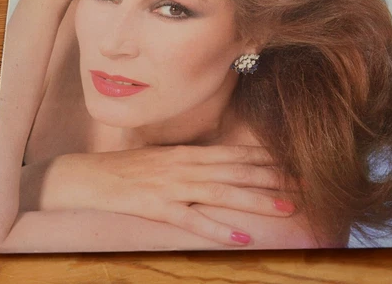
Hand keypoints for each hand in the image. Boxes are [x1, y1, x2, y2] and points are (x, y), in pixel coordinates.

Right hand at [28, 145, 296, 245]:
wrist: (86, 177)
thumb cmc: (126, 169)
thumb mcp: (164, 158)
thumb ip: (192, 161)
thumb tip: (219, 166)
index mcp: (188, 153)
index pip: (236, 155)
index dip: (266, 161)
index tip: (293, 165)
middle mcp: (185, 166)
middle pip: (237, 172)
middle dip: (273, 179)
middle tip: (305, 186)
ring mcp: (172, 187)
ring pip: (222, 193)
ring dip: (256, 201)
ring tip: (286, 209)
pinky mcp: (157, 208)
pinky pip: (192, 220)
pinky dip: (217, 229)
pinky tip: (240, 238)